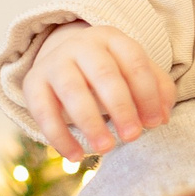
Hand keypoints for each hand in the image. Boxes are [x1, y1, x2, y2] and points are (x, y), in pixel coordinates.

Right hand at [25, 23, 173, 160]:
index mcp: (112, 38)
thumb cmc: (108, 72)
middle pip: (104, 74)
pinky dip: (59, 136)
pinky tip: (75, 156)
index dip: (147, 94)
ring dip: (91, 122)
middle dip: (121, 107)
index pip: (135, 62)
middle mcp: (82, 45)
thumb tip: (161, 118)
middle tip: (132, 136)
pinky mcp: (33, 82)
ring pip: (72, 91)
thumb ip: (156, 90)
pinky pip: (43, 111)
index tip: (155, 123)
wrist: (62, 61)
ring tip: (106, 148)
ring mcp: (55, 62)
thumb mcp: (133, 73)